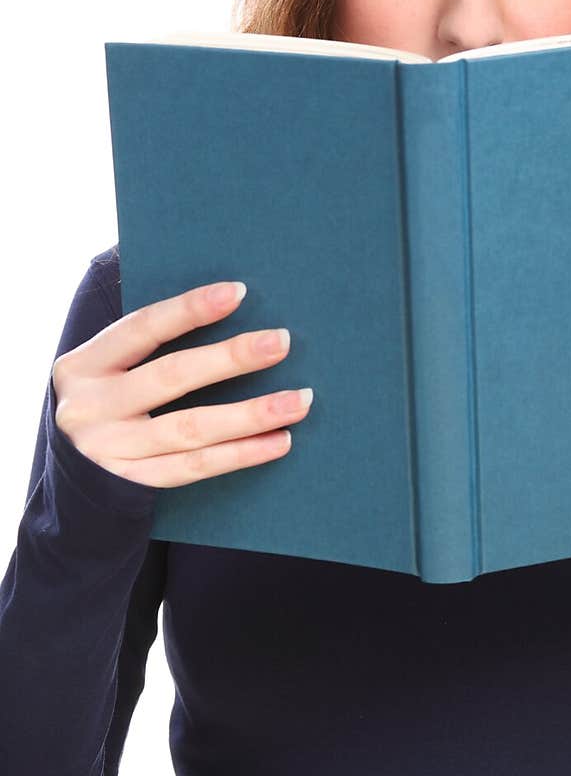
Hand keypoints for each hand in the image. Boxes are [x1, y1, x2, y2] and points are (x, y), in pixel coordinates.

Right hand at [52, 281, 313, 487]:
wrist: (66, 470)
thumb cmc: (105, 397)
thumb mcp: (105, 365)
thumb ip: (146, 338)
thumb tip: (225, 297)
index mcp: (82, 365)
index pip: (142, 328)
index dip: (189, 309)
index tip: (238, 291)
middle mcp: (89, 407)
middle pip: (171, 377)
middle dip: (231, 358)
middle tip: (282, 342)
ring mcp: (109, 451)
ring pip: (190, 429)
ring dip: (250, 414)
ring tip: (298, 400)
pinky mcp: (131, 484)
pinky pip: (195, 468)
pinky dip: (241, 454)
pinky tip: (278, 441)